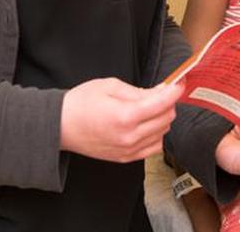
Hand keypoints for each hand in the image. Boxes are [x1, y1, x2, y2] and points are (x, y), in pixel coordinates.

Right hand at [60, 78, 182, 162]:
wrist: (60, 126)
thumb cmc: (81, 103)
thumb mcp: (110, 86)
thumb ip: (138, 91)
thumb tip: (161, 92)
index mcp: (125, 116)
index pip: (162, 103)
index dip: (175, 90)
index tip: (179, 82)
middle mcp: (130, 136)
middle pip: (166, 118)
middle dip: (167, 103)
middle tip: (159, 92)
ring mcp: (128, 150)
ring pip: (163, 132)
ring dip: (162, 118)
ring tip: (148, 108)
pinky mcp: (126, 158)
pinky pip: (154, 147)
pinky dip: (156, 134)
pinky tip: (145, 124)